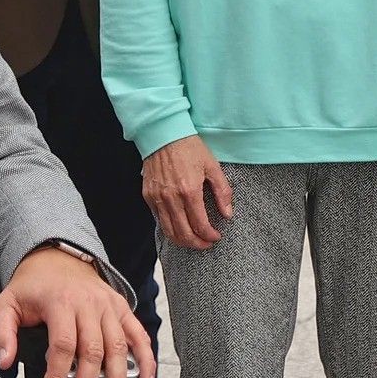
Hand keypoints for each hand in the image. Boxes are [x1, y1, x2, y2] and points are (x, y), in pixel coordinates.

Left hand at [0, 246, 156, 377]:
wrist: (56, 257)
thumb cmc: (32, 286)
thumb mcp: (6, 304)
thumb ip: (1, 333)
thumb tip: (5, 361)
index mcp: (60, 302)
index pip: (62, 345)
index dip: (57, 375)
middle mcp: (88, 303)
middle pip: (93, 350)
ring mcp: (108, 306)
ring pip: (118, 347)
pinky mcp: (121, 308)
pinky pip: (139, 334)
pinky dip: (147, 359)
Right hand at [141, 136, 232, 250]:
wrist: (163, 133)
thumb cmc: (189, 147)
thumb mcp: (212, 165)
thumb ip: (222, 191)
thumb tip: (228, 214)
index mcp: (189, 190)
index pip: (200, 225)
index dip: (210, 236)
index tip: (216, 236)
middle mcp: (171, 198)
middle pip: (183, 234)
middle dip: (197, 244)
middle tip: (206, 244)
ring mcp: (157, 198)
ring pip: (169, 231)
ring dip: (182, 241)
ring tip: (193, 240)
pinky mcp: (148, 196)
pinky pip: (159, 220)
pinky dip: (170, 228)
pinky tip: (179, 226)